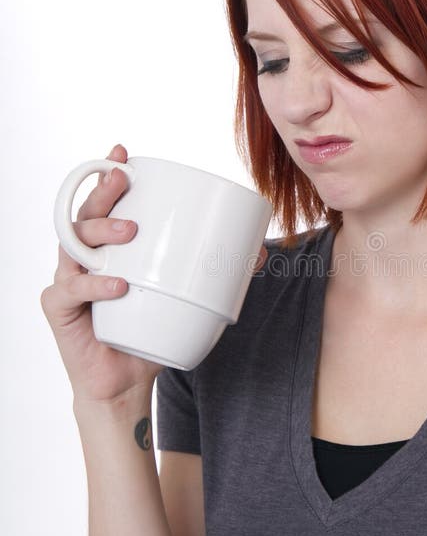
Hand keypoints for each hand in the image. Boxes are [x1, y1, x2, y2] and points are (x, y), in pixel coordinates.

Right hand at [41, 144, 268, 413]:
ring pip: (72, 244)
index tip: (123, 154)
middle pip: (84, 213)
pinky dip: (93, 286)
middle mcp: (83, 257)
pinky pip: (70, 292)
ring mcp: (67, 281)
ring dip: (99, 231)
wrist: (126, 381)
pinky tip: (116, 284)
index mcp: (108, 247)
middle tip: (123, 181)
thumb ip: (215, 273)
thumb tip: (258, 254)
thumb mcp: (183, 298)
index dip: (107, 174)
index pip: (103, 202)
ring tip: (128, 232)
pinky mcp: (59, 310)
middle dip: (102, 192)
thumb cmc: (150, 331)